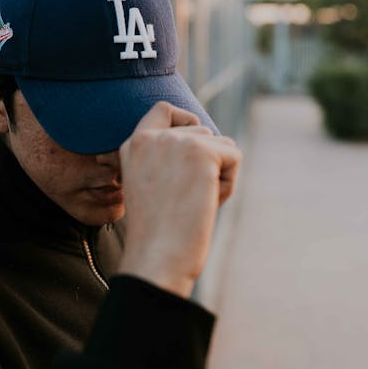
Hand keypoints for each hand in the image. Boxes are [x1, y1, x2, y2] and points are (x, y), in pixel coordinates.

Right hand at [118, 102, 241, 297]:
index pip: (163, 109)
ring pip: (220, 143)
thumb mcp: (150, 185)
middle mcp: (152, 137)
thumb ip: (165, 159)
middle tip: (189, 198)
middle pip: (201, 130)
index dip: (184, 119)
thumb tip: (204, 139)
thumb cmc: (157, 234)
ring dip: (218, 173)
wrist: (157, 259)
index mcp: (133, 145)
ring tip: (196, 203)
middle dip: (207, 161)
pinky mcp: (201, 151)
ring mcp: (176, 141)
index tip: (194, 142)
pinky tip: (209, 204)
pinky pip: (234, 155)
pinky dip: (229, 182)